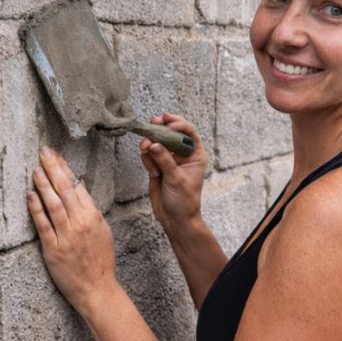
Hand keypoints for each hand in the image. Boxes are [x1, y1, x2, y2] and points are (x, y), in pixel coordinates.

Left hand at [28, 146, 119, 315]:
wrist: (96, 288)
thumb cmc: (100, 261)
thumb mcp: (103, 232)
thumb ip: (90, 213)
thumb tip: (79, 192)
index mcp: (94, 217)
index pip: (77, 186)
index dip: (65, 169)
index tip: (56, 155)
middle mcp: (81, 223)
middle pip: (65, 190)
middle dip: (53, 168)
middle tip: (43, 151)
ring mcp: (67, 236)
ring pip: (53, 204)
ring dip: (43, 184)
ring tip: (35, 168)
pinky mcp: (53, 249)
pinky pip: (43, 225)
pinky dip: (36, 208)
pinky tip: (30, 195)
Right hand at [140, 113, 207, 229]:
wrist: (175, 218)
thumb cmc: (184, 200)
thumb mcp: (176, 179)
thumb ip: (164, 160)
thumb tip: (154, 144)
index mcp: (196, 155)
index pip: (189, 132)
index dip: (178, 124)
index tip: (167, 122)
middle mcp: (183, 155)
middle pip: (171, 134)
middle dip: (160, 129)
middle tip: (152, 124)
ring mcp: (169, 160)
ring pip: (157, 143)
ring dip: (150, 145)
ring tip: (145, 149)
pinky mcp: (157, 166)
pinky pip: (149, 155)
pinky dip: (147, 159)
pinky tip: (152, 172)